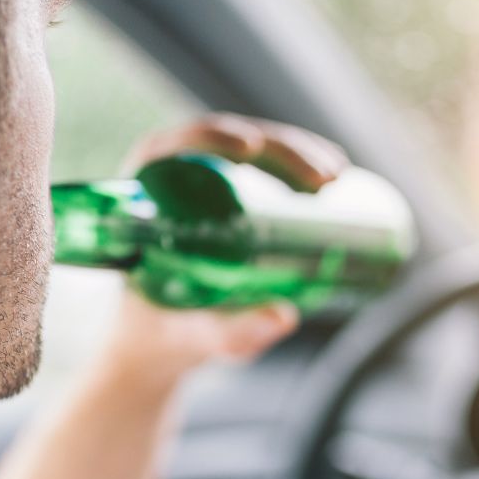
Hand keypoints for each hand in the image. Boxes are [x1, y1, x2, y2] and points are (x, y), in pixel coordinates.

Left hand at [102, 114, 350, 392]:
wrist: (162, 343)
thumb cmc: (164, 335)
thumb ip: (228, 333)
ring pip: (253, 151)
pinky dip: (298, 162)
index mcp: (142, 198)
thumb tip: (283, 316)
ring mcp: (201, 188)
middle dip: (281, 147)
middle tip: (325, 178)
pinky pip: (263, 167)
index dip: (214, 136)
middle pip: (227, 144)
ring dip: (298, 150)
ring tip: (337, 176)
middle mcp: (170, 182)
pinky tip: (333, 170)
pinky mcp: (227, 200)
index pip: (175, 148)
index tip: (252, 149)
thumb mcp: (192, 335)